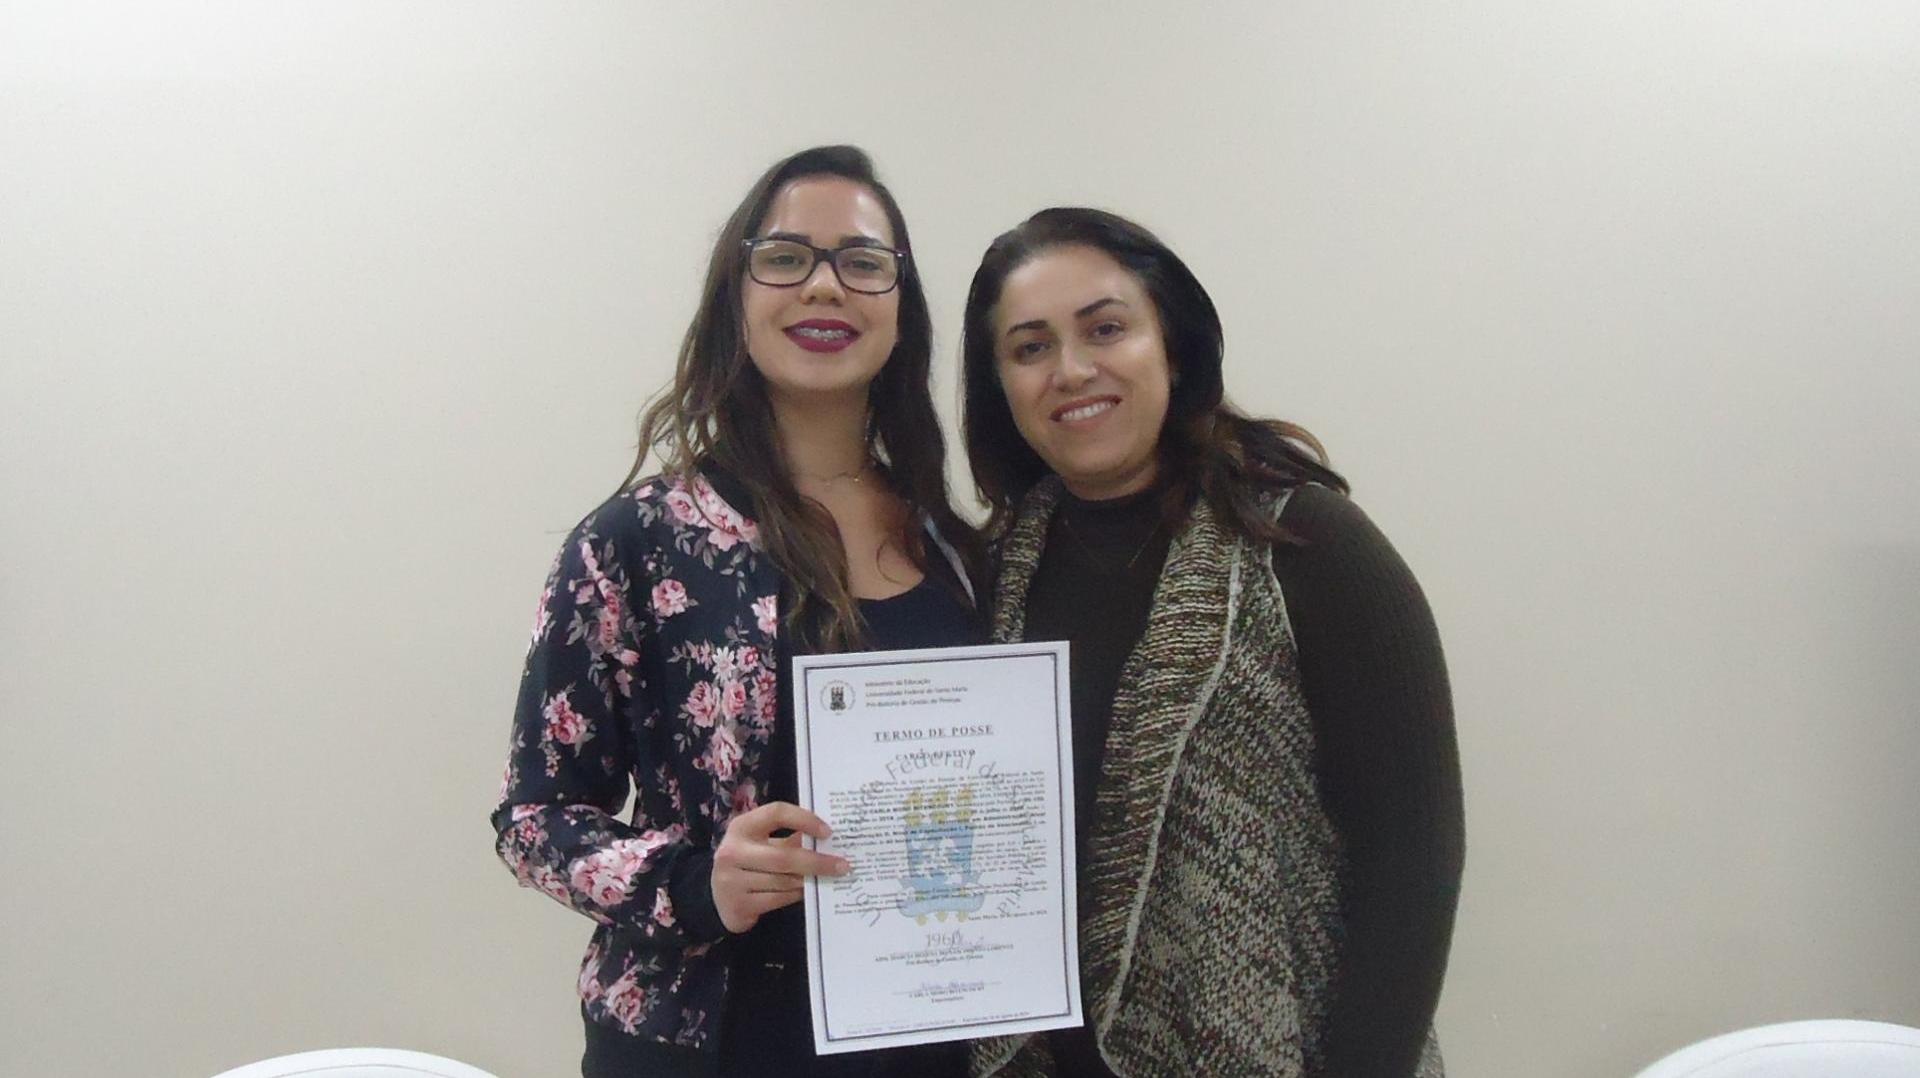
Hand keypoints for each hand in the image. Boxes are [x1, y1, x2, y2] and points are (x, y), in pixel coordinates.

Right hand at [710, 801, 848, 933]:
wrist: (715, 898)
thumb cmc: (748, 862)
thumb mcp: (762, 844)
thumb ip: (790, 839)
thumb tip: (828, 838)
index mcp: (741, 827)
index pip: (776, 812)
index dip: (805, 819)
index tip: (828, 832)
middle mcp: (732, 851)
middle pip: (784, 856)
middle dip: (817, 862)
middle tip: (843, 865)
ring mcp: (731, 880)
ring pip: (783, 881)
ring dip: (808, 880)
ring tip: (826, 878)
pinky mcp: (738, 905)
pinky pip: (778, 899)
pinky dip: (796, 895)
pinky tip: (805, 891)